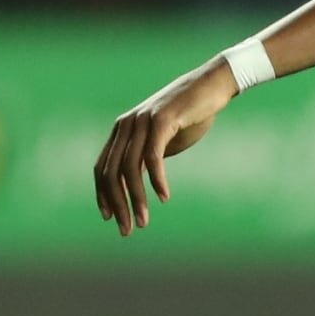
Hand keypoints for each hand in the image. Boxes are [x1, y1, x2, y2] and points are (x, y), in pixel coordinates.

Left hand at [91, 60, 238, 235]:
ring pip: (129, 168)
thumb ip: (148, 156)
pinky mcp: (161, 120)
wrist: (213, 86)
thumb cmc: (191, 114)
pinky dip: (156, 180)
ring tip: (144, 220)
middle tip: (127, 230)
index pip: (102, 168)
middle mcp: (126, 125)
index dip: (103, 195)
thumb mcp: (165, 139)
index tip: (110, 218)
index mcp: (122, 131)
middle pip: (111, 172)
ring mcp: (142, 121)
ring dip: (136, 199)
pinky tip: (163, 197)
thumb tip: (139, 181)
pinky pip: (152, 157)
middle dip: (118, 204)